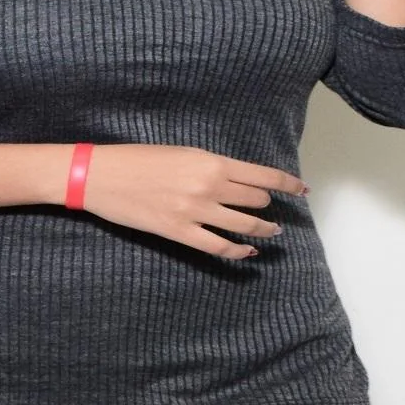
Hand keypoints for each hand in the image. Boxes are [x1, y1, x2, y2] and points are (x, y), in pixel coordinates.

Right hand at [79, 144, 306, 260]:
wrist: (102, 176)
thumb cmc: (138, 159)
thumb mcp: (181, 152)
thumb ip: (211, 166)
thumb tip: (236, 179)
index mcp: (211, 162)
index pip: (263, 175)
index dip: (289, 184)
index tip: (303, 190)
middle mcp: (209, 186)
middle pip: (257, 200)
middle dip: (268, 205)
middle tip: (272, 210)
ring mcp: (195, 212)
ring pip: (244, 225)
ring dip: (263, 229)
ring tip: (271, 232)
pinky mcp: (180, 233)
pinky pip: (219, 248)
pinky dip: (238, 252)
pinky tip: (247, 252)